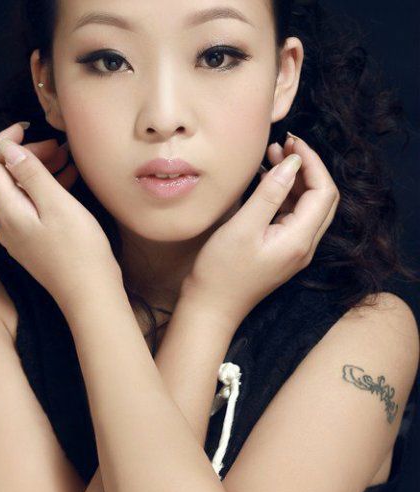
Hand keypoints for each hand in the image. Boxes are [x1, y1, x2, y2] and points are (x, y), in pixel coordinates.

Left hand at [0, 122, 121, 308]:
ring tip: (66, 158)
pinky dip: (47, 190)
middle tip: (57, 146)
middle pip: (5, 177)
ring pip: (21, 191)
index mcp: (7, 211)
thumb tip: (8, 149)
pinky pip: (33, 206)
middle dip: (27, 155)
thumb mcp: (57, 205)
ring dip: (39, 171)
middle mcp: (6, 223)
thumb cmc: (79, 250)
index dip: (4, 141)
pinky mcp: (33, 241)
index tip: (29, 127)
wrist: (91, 292)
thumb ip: (31, 175)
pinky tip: (68, 180)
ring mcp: (19, 234)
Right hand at [180, 133, 339, 329]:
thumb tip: (292, 163)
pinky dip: (284, 195)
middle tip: (283, 145)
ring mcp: (294, 250)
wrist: (211, 306)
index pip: (323, 192)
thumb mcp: (243, 227)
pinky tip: (265, 182)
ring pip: (306, 206)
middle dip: (306, 168)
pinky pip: (292, 217)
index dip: (312, 162)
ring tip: (271, 156)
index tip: (292, 142)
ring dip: (294, 180)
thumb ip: (270, 193)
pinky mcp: (281, 251)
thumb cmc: (221, 271)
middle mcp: (304, 245)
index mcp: (300, 239)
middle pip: (320, 198)